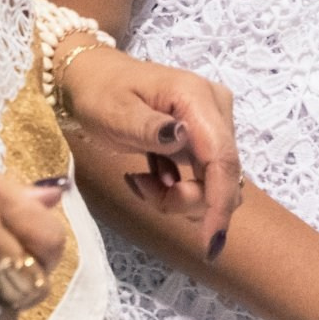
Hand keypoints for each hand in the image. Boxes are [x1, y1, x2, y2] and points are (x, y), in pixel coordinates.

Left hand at [58, 45, 242, 258]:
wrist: (95, 78)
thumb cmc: (100, 93)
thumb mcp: (114, 111)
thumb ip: (148, 127)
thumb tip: (182, 136)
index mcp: (198, 98)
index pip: (223, 158)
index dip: (220, 202)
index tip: (210, 241)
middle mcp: (216, 110)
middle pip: (221, 178)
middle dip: (185, 200)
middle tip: (141, 189)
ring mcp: (214, 125)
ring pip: (214, 185)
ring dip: (178, 197)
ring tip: (142, 180)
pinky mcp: (206, 140)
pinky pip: (204, 181)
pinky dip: (177, 190)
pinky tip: (151, 175)